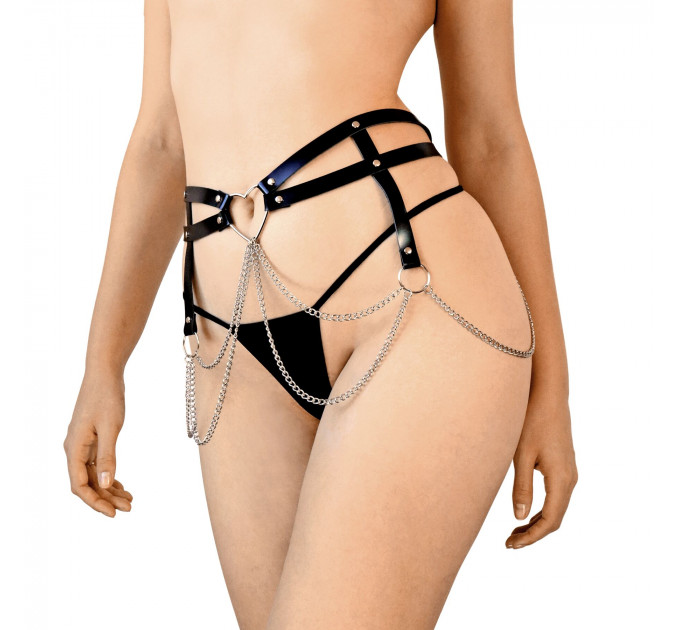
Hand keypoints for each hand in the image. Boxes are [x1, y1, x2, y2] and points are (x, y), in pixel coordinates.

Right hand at [63, 368, 132, 516]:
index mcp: (74, 448)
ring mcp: (82, 445)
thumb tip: (106, 484)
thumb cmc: (107, 397)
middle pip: (87, 483)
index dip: (95, 502)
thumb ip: (108, 456)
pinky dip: (110, 476)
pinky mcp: (91, 439)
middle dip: (106, 498)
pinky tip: (122, 485)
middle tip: (129, 508)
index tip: (113, 513)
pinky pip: (98, 464)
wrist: (104, 374)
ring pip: (94, 475)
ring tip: (130, 500)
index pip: (80, 486)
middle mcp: (75, 449)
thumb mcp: (110, 428)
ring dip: (110, 489)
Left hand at [505, 389, 577, 547]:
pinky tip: (525, 511)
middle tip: (509, 542)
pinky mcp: (564, 465)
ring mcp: (569, 472)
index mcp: (561, 480)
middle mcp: (570, 479)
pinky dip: (542, 509)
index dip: (531, 537)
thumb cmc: (531, 421)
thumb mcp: (521, 456)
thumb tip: (519, 518)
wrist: (548, 395)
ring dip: (537, 522)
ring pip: (556, 508)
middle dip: (533, 533)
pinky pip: (556, 496)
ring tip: (514, 531)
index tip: (511, 545)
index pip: (550, 521)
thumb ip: (521, 487)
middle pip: (555, 518)